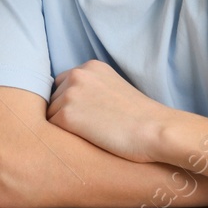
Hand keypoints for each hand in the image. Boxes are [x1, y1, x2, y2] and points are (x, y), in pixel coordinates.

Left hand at [46, 60, 171, 162]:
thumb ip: (93, 88)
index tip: (87, 116)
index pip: (64, 83)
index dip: (71, 102)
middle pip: (54, 97)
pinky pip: (51, 130)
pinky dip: (64, 138)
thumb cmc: (142, 117)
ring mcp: (70, 94)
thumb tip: (73, 103)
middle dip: (65, 112)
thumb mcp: (115, 88)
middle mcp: (77, 74)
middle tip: (90, 128)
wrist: (156, 130)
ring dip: (64, 127)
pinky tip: (85, 141)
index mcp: (91, 66)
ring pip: (51, 114)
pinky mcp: (66, 115)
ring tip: (91, 135)